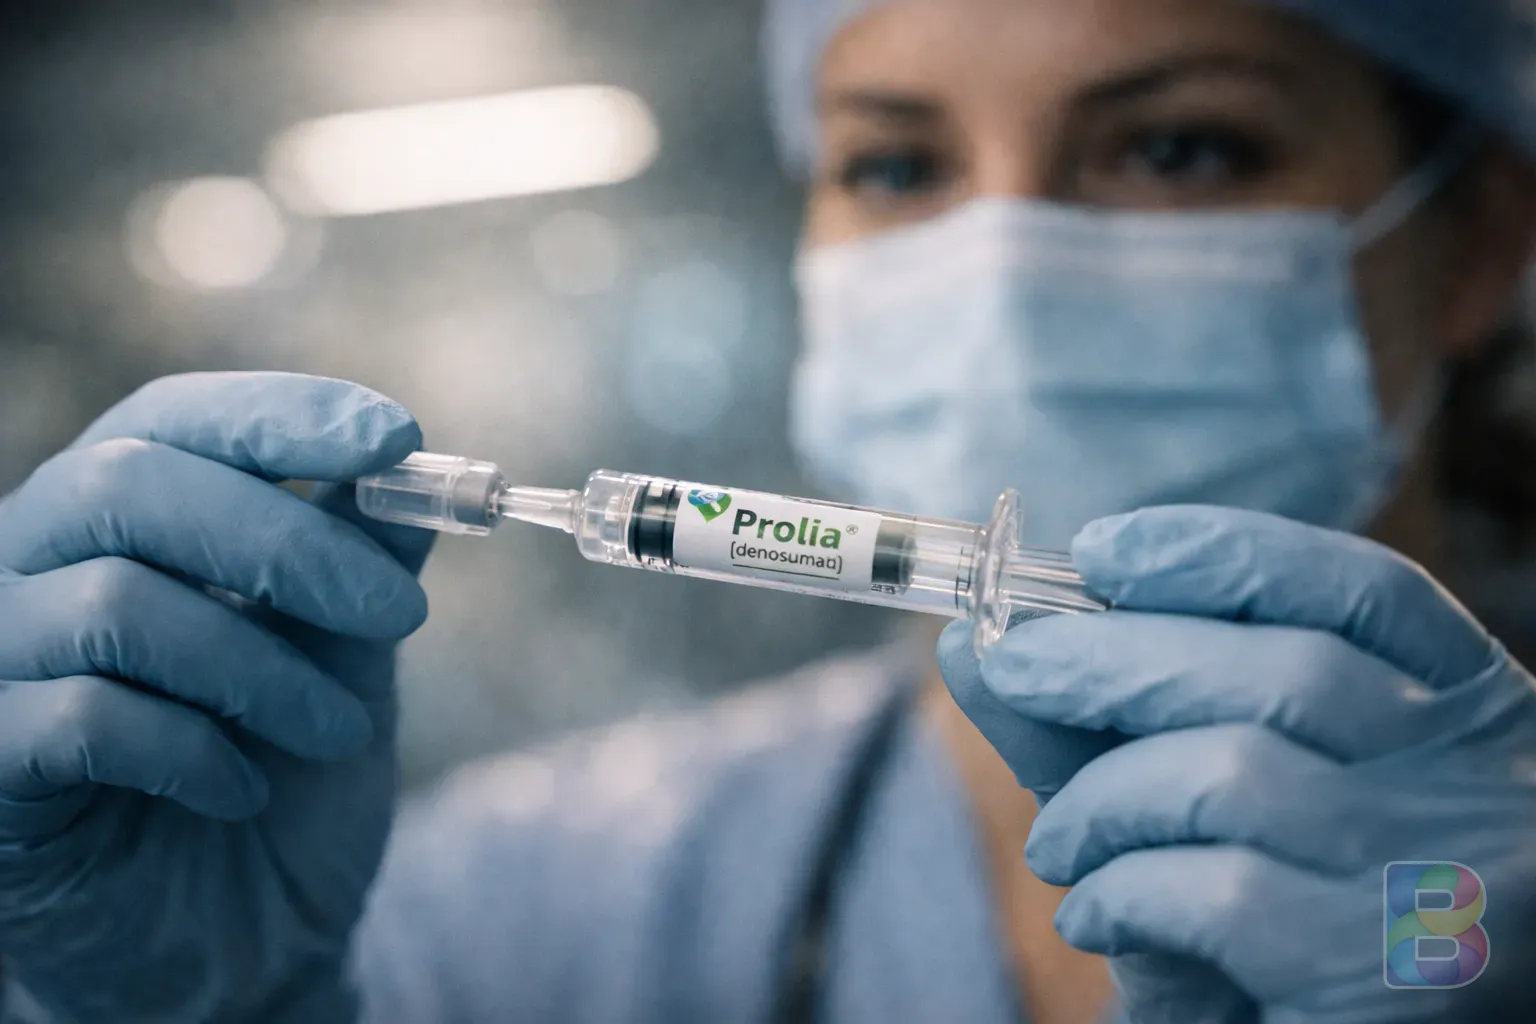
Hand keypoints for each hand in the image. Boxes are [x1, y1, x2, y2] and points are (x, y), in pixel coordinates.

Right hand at [0, 372, 432, 1022]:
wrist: (244, 934)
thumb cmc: (287, 771)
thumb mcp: (346, 653)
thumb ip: (363, 561)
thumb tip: (418, 476)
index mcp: (124, 515)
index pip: (176, 419)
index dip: (281, 416)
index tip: (394, 437)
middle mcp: (37, 563)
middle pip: (130, 485)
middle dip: (289, 543)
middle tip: (403, 611)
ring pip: (114, 605)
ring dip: (262, 668)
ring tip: (340, 727)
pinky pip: (84, 720)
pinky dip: (195, 749)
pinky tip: (244, 787)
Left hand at [940, 506, 1535, 1022]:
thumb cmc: (1265, 938)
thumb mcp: (1201, 816)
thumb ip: (1103, 730)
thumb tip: (975, 643)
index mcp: (1471, 722)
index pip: (1363, 592)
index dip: (1227, 554)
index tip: (1101, 549)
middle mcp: (1493, 789)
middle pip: (1290, 668)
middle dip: (1119, 654)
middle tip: (1013, 665)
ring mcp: (1455, 881)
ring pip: (1236, 772)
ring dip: (1104, 798)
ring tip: (1056, 847)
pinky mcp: (1393, 977)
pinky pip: (1217, 891)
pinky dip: (1121, 890)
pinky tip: (1095, 917)